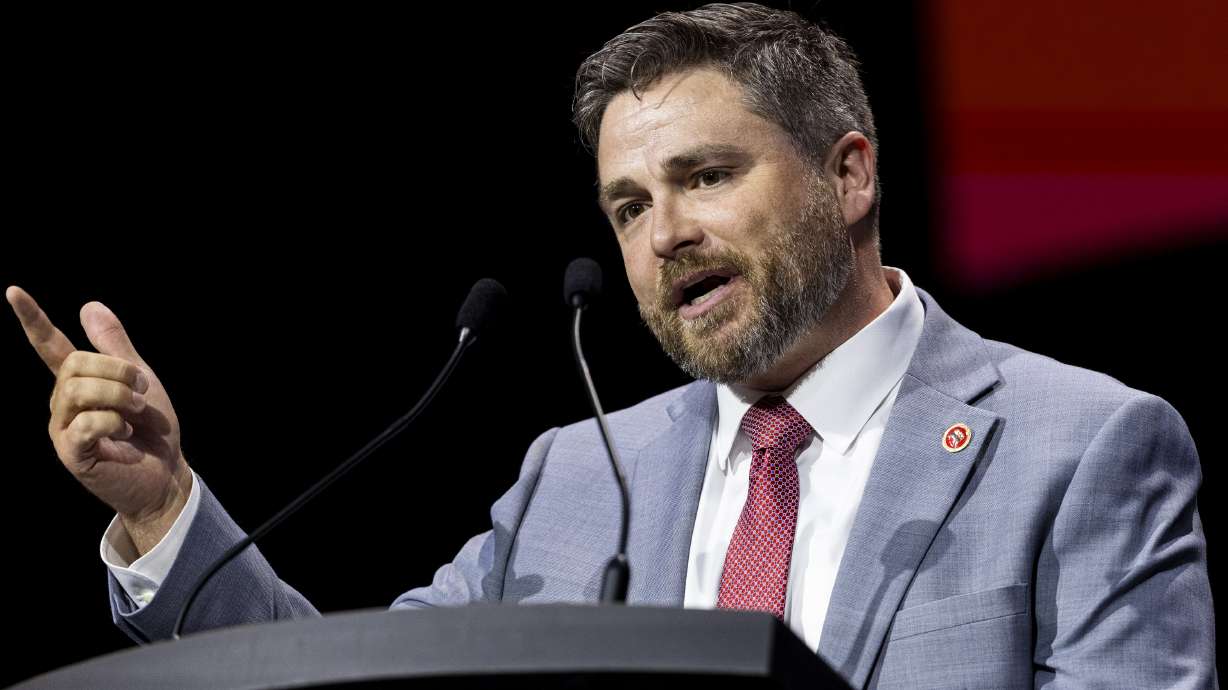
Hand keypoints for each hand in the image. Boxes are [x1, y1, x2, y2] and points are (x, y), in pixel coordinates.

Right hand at [6, 285, 191, 554]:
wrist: (166, 472)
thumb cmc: (151, 429)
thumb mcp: (140, 380)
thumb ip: (115, 347)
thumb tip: (88, 305)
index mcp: (79, 382)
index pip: (49, 345)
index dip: (32, 319)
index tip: (12, 291)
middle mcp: (63, 403)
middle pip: (74, 365)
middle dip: (117, 372)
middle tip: (141, 393)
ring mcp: (63, 429)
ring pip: (78, 391)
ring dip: (119, 397)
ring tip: (137, 415)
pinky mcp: (71, 454)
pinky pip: (86, 424)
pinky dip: (114, 424)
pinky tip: (126, 437)